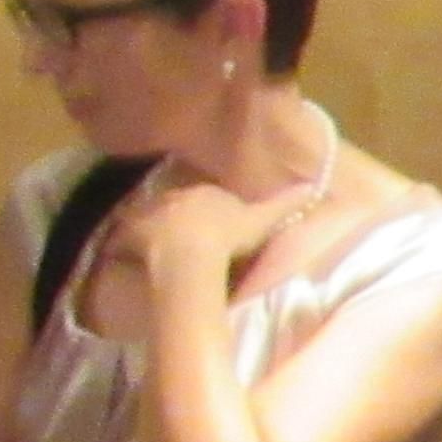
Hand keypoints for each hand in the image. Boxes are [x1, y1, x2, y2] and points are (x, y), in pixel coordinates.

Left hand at [110, 177, 272, 286]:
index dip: (215, 210)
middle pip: (180, 204)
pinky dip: (129, 243)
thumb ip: (285, 204)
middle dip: (183, 215)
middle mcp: (177, 196)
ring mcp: (152, 213)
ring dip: (155, 227)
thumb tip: (313, 186)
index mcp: (207, 192)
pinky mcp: (132, 233)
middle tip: (190, 235)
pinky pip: (128, 236)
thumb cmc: (228, 234)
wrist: (190, 251)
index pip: (210, 197)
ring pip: (154, 217)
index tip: (219, 225)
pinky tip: (132, 255)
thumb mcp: (263, 220)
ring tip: (160, 245)